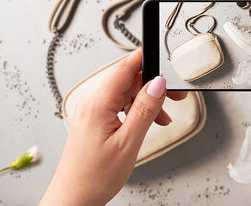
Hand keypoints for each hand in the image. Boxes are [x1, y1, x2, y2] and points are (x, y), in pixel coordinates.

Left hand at [40, 49, 186, 205]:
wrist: (74, 199)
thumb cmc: (94, 177)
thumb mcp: (128, 142)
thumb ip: (145, 109)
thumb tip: (158, 84)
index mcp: (98, 104)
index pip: (124, 68)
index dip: (146, 59)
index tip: (164, 58)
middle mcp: (92, 104)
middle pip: (128, 80)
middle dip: (153, 85)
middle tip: (176, 95)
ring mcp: (92, 112)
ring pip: (126, 94)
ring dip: (147, 101)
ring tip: (163, 117)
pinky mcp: (95, 121)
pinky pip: (119, 107)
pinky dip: (137, 111)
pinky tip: (148, 122)